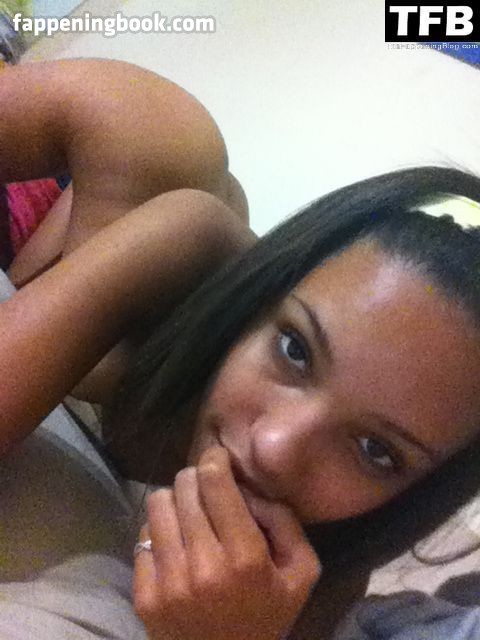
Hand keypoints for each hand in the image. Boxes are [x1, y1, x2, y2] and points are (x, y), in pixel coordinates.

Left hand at [133, 446, 320, 639]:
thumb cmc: (267, 619)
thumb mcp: (301, 574)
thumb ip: (286, 523)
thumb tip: (248, 490)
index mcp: (245, 558)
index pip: (215, 483)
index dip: (214, 459)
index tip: (218, 458)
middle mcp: (203, 566)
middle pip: (184, 487)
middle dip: (197, 478)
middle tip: (206, 488)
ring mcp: (169, 582)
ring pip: (158, 504)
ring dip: (175, 499)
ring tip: (187, 512)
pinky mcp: (144, 595)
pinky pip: (142, 534)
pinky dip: (159, 530)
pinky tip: (175, 543)